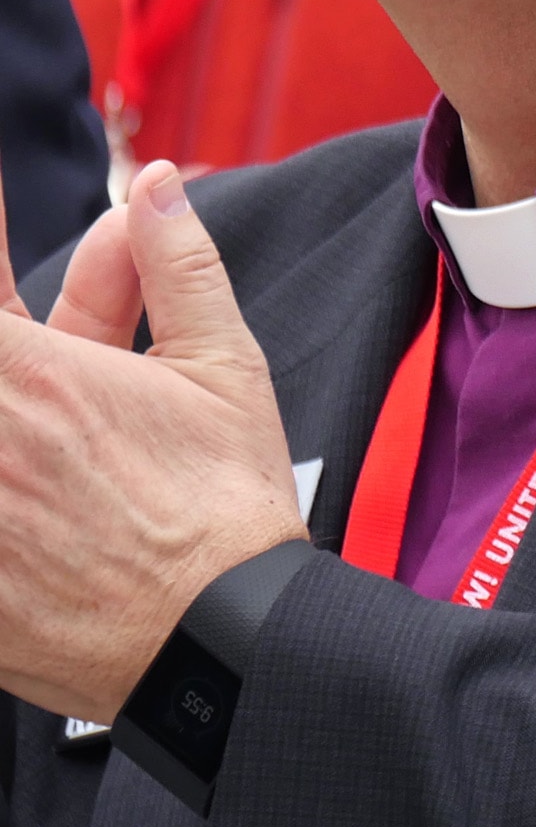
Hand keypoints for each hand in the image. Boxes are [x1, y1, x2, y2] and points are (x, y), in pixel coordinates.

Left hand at [0, 161, 303, 720]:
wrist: (214, 640)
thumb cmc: (223, 507)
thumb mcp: (222, 370)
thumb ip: (178, 268)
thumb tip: (158, 186)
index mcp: (33, 374)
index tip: (6, 215)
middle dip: (8, 337)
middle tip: (54, 363)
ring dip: (13, 407)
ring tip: (66, 441)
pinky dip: (4, 489)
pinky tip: (28, 486)